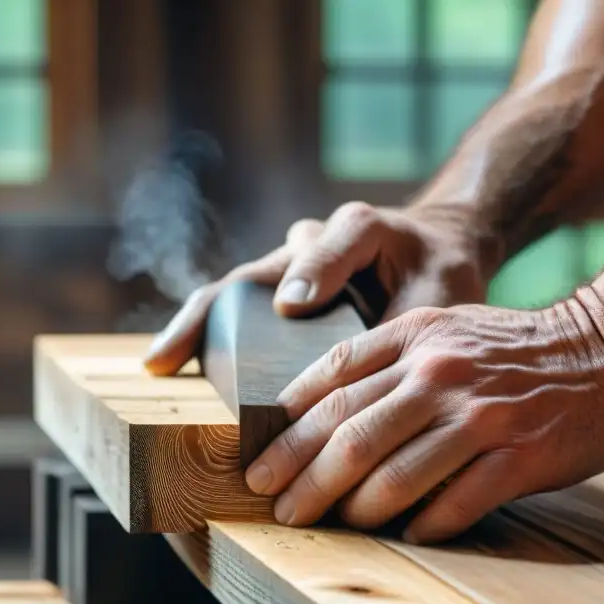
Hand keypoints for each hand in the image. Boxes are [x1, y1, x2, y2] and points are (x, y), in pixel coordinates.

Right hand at [143, 202, 499, 374]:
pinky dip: (207, 338)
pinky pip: (236, 312)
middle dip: (210, 315)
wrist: (431, 249)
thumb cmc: (440, 269)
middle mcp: (308, 240)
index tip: (291, 305)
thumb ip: (413, 320)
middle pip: (251, 276)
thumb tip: (379, 375)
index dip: (310, 272)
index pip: (326, 245)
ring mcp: (284, 265)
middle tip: (171, 352)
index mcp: (357, 228)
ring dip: (195, 327)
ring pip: (232, 293)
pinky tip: (175, 367)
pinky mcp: (275, 291)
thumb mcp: (445, 290)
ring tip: (159, 363)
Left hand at [244, 296, 603, 543]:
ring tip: (331, 525)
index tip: (256, 461)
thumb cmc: (515, 350)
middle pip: (348, 433)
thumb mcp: (444, 331)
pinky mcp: (518, 455)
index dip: (284, 427)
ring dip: (354, 509)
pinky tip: (406, 536)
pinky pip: (454, 503)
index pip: (330, 381)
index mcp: (414, 337)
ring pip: (393, 474)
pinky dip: (424, 525)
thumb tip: (321, 413)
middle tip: (275, 508)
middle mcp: (438, 373)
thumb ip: (387, 362)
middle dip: (301, 478)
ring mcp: (479, 415)